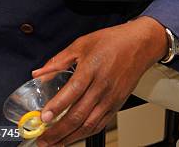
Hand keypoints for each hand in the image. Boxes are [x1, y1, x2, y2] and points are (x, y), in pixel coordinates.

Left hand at [32, 17, 167, 145]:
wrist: (140, 44)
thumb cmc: (113, 41)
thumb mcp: (82, 44)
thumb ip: (59, 60)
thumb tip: (39, 73)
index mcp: (92, 68)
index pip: (72, 92)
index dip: (57, 107)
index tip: (43, 118)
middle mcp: (102, 85)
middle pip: (78, 114)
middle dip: (58, 131)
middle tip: (43, 138)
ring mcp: (111, 97)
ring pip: (88, 124)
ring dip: (69, 137)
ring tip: (54, 143)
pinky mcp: (117, 104)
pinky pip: (100, 124)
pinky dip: (85, 133)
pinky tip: (73, 137)